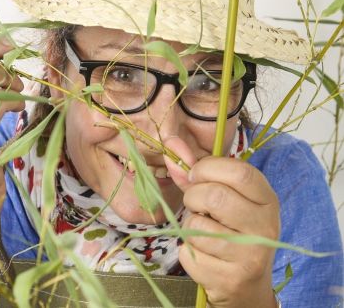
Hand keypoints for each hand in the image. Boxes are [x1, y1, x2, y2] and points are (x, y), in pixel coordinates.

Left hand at [163, 137, 279, 307]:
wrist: (247, 285)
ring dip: (189, 227)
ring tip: (203, 232)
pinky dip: (187, 251)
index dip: (208, 168)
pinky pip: (190, 253)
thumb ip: (199, 178)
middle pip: (215, 196)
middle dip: (192, 197)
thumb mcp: (226, 201)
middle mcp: (266, 225)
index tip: (194, 175)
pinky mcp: (232, 278)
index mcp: (266, 199)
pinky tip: (204, 256)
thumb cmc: (233, 232)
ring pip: (198, 226)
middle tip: (195, 205)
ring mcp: (251, 254)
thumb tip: (172, 153)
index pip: (239, 172)